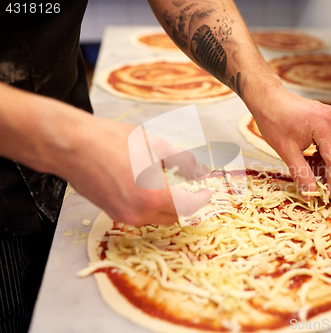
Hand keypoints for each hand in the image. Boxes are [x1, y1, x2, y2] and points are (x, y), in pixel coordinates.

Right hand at [0, 83, 211, 225]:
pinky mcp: (112, 213)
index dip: (201, 200)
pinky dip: (152, 205)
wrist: (71, 145)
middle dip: (186, 203)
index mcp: (152, 196)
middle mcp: (139, 212)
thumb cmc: (110, 140)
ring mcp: (123, 216)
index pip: (188, 207)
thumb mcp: (154, 144)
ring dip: (169, 205)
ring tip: (172, 185)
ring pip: (157, 217)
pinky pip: (141, 214)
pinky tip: (150, 186)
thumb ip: (181, 160)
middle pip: (174, 215)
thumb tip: (199, 170)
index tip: (206, 191)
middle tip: (192, 188)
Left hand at [248, 86, 330, 199]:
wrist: (267, 99)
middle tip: (321, 188)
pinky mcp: (328, 118)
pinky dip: (325, 154)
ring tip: (312, 173)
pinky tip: (311, 160)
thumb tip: (311, 194)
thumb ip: (301, 173)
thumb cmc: (273, 121)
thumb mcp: (286, 151)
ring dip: (328, 164)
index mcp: (324, 124)